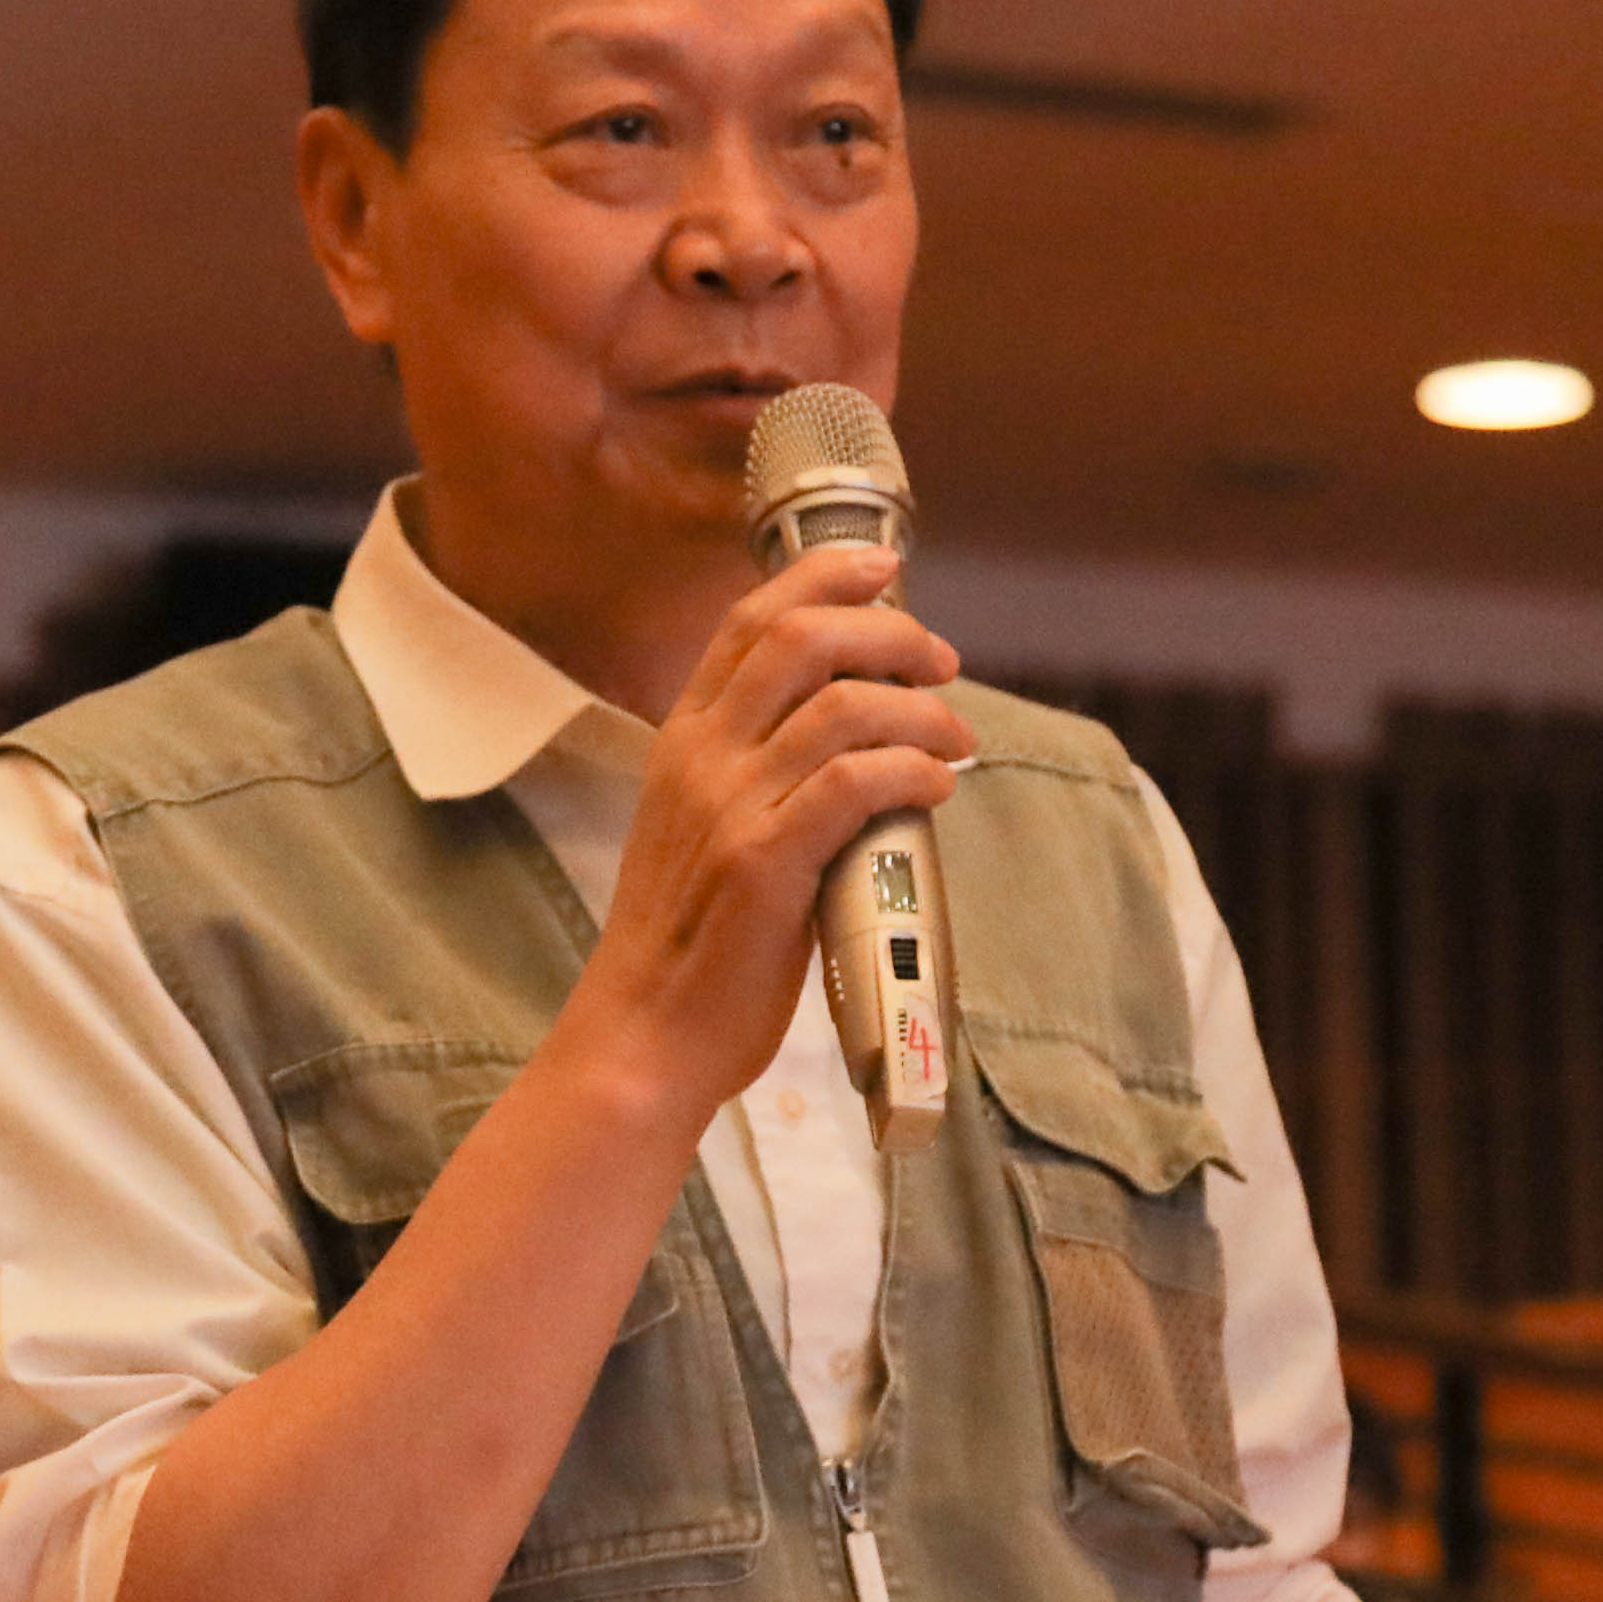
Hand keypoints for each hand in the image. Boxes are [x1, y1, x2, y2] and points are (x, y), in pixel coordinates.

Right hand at [560, 541, 967, 1118]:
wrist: (645, 1035)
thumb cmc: (688, 942)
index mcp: (681, 741)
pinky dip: (912, 771)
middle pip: (801, 640)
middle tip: (941, 659)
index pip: (747, 622)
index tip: (884, 567)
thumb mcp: (701, 830)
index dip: (821, 578)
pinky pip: (855, 785)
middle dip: (888, 631)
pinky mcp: (764, 865)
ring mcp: (730, 808)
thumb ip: (756, 773)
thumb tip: (854, 734)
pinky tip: (938, 787)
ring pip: (842, 708)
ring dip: (920, 711)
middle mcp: (700, 759)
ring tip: (957, 739)